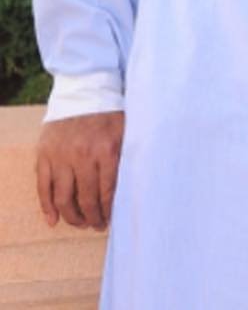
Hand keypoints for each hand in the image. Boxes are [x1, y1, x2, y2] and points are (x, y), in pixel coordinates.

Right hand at [36, 111, 124, 230]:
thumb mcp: (127, 130)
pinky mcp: (44, 155)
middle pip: (85, 197)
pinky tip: (53, 220)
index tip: (110, 219)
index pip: (107, 190)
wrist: (85, 90)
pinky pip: (43, 187)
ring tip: (80, 223)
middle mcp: (82, 155)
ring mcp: (60, 156)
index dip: (108, 209)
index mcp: (106, 150)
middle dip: (92, 217)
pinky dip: (47, 207)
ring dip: (71, 216)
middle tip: (96, 225)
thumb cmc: (110, 113)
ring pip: (63, 197)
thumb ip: (127, 156)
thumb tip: (135, 184)